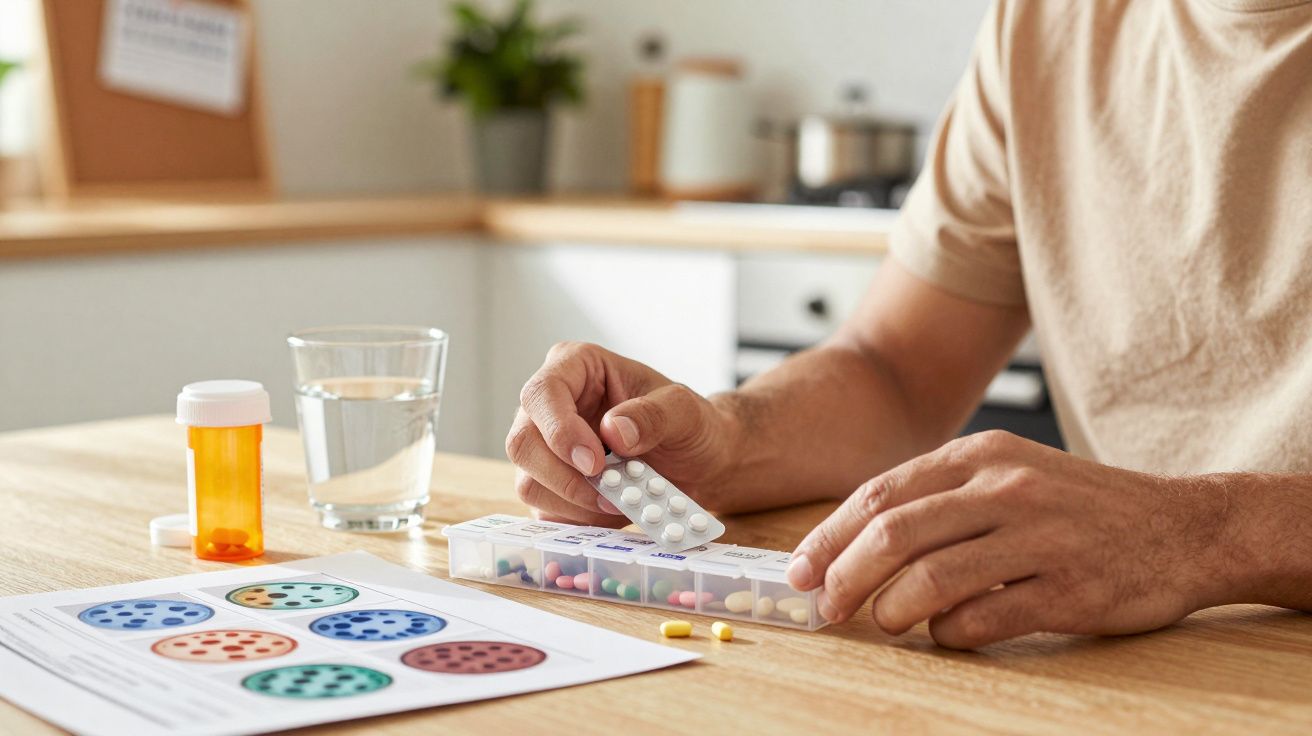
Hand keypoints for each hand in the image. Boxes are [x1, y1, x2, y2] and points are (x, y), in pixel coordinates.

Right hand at [506, 342, 738, 525]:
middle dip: (564, 477)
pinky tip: (612, 512)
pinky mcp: (550, 485)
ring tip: (621, 502)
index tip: (595, 463)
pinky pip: (545, 511)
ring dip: (575, 503)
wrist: (698, 462)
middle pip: (523, 443)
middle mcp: (550, 405)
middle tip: (610, 495)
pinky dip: (578, 520)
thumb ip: (653, 415)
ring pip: (529, 483)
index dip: (560, 431)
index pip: (542, 394)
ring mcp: (544, 447)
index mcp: (575, 366)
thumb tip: (613, 430)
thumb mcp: (685, 411)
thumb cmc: (689, 424)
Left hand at [787, 430, 1235, 648]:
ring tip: (885, 623)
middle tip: (826, 606)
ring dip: (890, 610)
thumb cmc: (1081, 506)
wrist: (1186, 527)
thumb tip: (855, 543)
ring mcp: (1038, 537)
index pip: (880, 493)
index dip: (829, 535)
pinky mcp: (1067, 589)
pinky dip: (949, 634)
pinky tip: (948, 633)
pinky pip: (983, 618)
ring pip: (930, 577)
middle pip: (893, 533)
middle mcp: (1005, 487)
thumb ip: (940, 498)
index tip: (800, 570)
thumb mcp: (1010, 473)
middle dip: (844, 575)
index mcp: (981, 455)